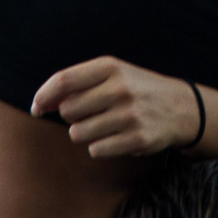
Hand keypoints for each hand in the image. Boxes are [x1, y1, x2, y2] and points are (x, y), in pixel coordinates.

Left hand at [31, 57, 199, 156]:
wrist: (180, 107)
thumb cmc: (136, 89)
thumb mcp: (113, 73)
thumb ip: (78, 82)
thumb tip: (40, 104)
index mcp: (111, 67)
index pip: (63, 81)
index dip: (43, 96)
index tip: (37, 107)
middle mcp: (120, 89)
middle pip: (68, 111)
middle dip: (70, 116)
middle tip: (89, 113)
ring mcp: (130, 115)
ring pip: (78, 133)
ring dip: (85, 133)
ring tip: (104, 125)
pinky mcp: (137, 139)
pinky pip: (96, 150)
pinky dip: (100, 147)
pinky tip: (116, 137)